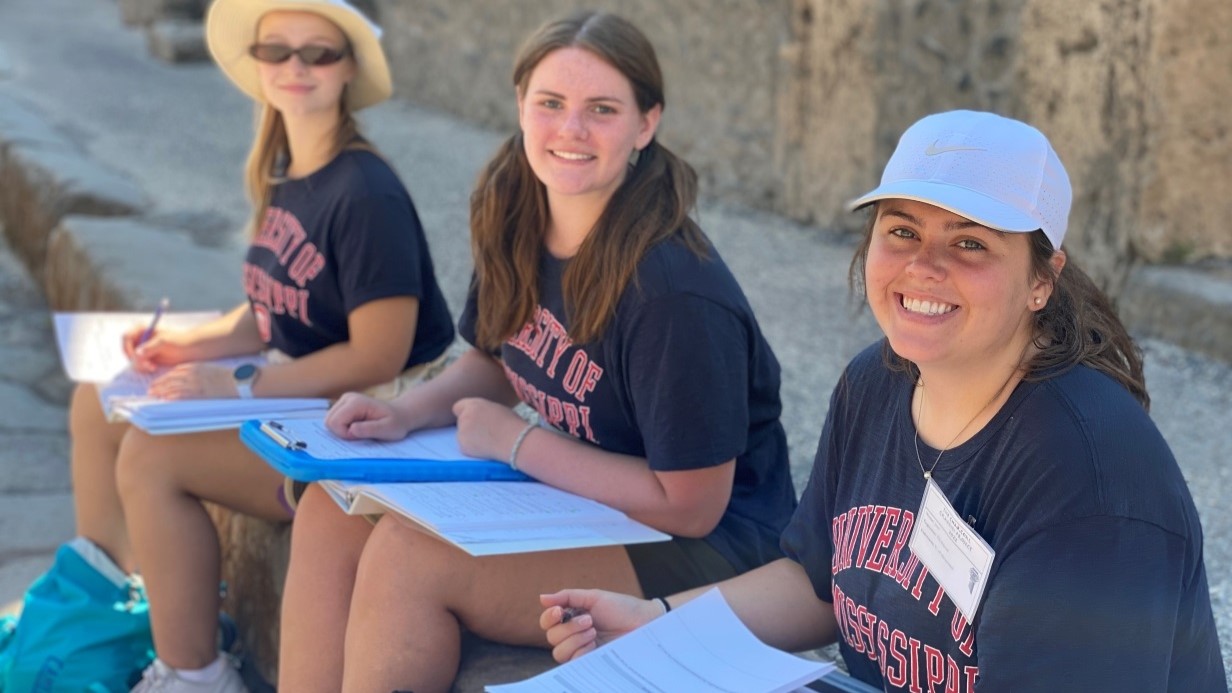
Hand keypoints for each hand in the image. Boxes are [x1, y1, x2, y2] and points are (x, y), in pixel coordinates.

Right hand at [123, 325, 192, 373]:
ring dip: (140, 365)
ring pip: (132, 359)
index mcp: (142, 329)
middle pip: (127, 350)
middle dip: (135, 359)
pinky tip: (153, 368)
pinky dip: (143, 368)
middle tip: (147, 365)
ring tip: (152, 367)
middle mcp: (140, 338)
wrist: (189, 349)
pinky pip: (138, 365)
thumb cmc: (179, 341)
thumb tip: (137, 354)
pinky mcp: (146, 358)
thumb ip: (150, 347)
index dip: (128, 347)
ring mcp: (142, 349)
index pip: (126, 337)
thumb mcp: (164, 342)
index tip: (136, 357)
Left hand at [147, 362, 234, 399]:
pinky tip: (165, 399)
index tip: (158, 381)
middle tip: (151, 389)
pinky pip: (183, 394)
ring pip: (174, 386)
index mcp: (197, 366)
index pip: (176, 371)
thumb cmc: (230, 376)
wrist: (240, 380)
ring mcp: (197, 383)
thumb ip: (201, 372)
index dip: (165, 376)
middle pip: (172, 378)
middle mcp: (194, 373)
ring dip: (162, 390)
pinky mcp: (201, 392)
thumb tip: (192, 379)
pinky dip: (172, 396)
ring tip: (153, 394)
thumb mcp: (213, 370)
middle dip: (159, 383)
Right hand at [326, 392, 408, 440]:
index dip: (345, 434)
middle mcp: (347, 398)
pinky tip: (357, 426)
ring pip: (329, 421)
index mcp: (356, 402)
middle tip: (361, 433)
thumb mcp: (387, 429)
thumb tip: (352, 430)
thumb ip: (369, 429)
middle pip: (328, 421)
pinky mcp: (343, 406)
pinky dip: (343, 428)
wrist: (399, 415)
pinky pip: (334, 421)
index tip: (361, 435)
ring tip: (361, 429)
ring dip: (343, 431)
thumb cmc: (395, 423)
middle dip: (342, 432)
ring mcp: (344, 401)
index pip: (334, 422)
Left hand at [451, 397, 524, 460]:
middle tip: (485, 432)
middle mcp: (465, 417)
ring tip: (488, 441)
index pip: (458, 407)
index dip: (465, 413)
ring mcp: (462, 432)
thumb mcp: (497, 409)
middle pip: (461, 421)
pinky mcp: (463, 446)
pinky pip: (465, 447)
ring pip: (462, 435)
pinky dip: (472, 448)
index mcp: (474, 405)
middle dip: (469, 426)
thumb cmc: (512, 425)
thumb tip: (479, 418)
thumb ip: (483, 411)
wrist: (515, 441)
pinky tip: (486, 448)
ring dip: (470, 438)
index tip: (473, 419)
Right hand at [539, 590, 663, 661]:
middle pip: (551, 637)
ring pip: (559, 652)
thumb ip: (568, 597)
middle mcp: (573, 635)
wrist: (644, 622)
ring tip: (593, 631)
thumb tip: (541, 598)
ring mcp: (582, 650)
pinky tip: (595, 644)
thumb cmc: (622, 608)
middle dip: (568, 628)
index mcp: (572, 618)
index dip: (548, 618)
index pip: (547, 622)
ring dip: (574, 640)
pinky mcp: (590, 662)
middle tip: (590, 620)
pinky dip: (580, 651)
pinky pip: (572, 662)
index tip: (560, 611)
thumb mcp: (594, 597)